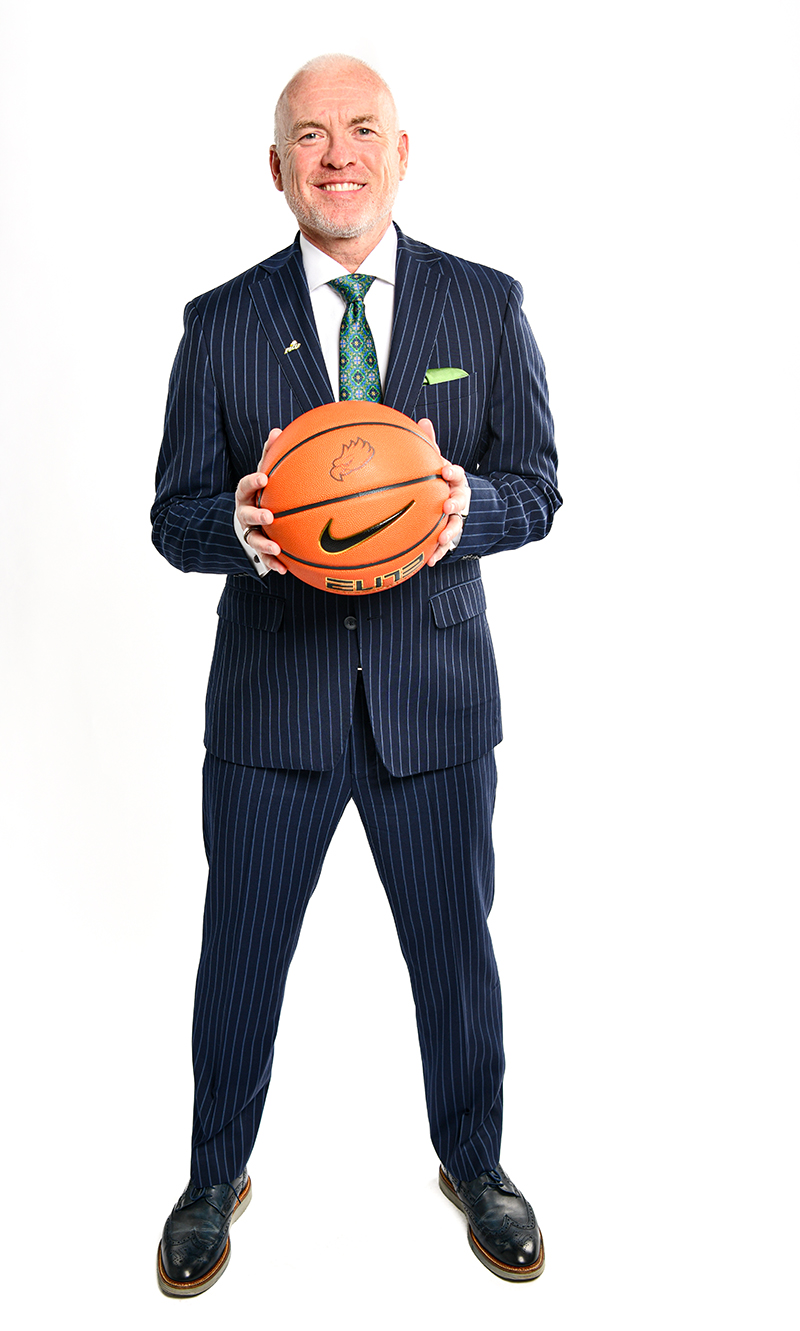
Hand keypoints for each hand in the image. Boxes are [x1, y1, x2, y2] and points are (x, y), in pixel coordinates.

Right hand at [235, 428, 288, 573]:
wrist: (244, 522)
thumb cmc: (259, 494)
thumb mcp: (262, 476)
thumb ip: (269, 456)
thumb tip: (277, 430)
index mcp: (246, 495)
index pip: (245, 486)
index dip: (252, 482)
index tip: (264, 478)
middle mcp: (244, 514)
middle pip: (245, 514)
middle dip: (256, 516)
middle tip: (269, 516)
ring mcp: (249, 533)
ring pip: (253, 539)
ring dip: (264, 545)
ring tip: (276, 548)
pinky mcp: (256, 550)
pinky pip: (264, 559)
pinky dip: (273, 564)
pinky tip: (284, 569)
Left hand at [415, 418, 470, 566]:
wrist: (465, 506)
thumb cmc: (444, 482)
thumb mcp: (440, 464)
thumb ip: (431, 446)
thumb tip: (423, 420)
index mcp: (456, 481)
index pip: (458, 474)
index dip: (453, 472)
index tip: (446, 470)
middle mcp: (461, 499)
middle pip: (461, 501)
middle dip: (455, 503)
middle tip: (447, 506)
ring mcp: (459, 518)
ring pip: (457, 525)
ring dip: (450, 532)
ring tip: (442, 539)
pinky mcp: (453, 535)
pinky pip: (446, 545)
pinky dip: (439, 553)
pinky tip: (430, 562)